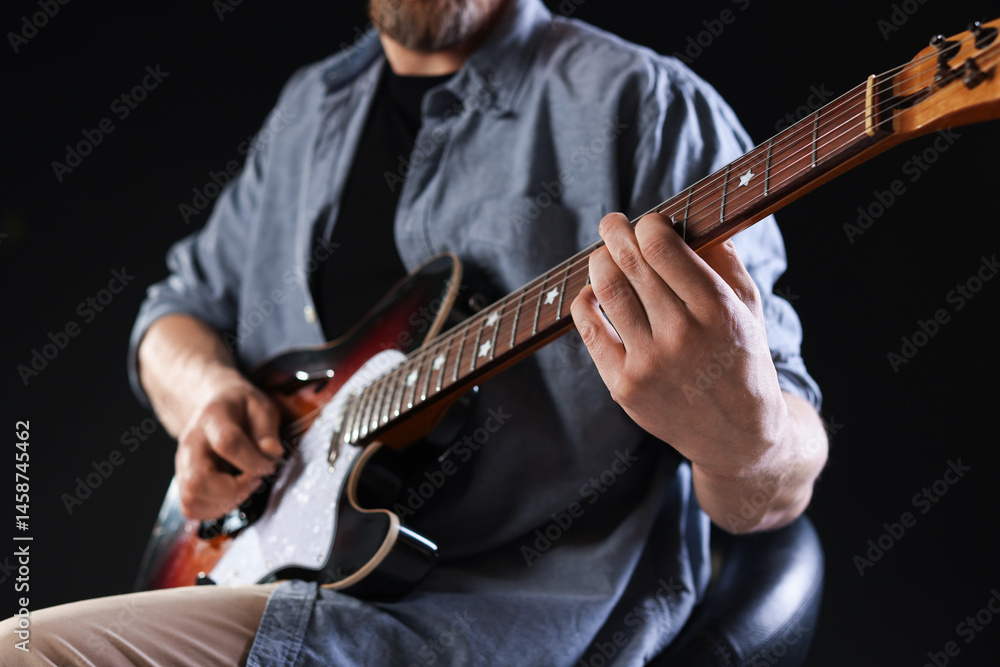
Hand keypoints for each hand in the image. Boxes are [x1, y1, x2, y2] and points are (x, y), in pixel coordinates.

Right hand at [175, 379, 282, 519]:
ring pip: (191, 498)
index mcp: (213, 417)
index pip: (227, 443)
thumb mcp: (261, 406)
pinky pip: (191, 507)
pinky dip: (215, 510)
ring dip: (225, 503)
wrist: (214, 406)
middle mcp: (190, 443)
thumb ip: (267, 429)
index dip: (252, 461)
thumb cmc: (241, 408)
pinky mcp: (183, 481)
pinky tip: (233, 495)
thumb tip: (272, 452)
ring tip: (246, 488)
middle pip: (198, 480)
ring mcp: (183, 464)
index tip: (269, 465)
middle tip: (256, 481)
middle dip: (234, 490)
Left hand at [570, 211, 788, 477]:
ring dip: (599, 262)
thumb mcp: (749, 308)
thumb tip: (693, 218)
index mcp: (717, 311)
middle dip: (616, 234)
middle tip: (612, 223)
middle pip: (630, 265)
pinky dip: (585, 302)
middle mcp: (681, 336)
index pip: (662, 250)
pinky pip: (590, 329)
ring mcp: (649, 364)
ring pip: (606, 291)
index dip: (647, 226)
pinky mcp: (624, 386)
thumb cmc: (742, 361)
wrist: (738, 436)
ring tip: (602, 254)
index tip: (647, 223)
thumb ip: (724, 261)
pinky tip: (592, 292)